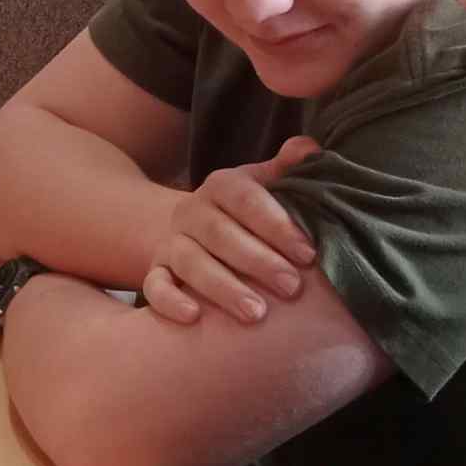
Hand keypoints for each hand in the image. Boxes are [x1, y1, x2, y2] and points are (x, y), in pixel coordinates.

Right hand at [141, 137, 319, 325]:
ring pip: (191, 263)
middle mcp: (192, 211)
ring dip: (223, 288)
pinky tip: (193, 317)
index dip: (278, 226)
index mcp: (222, 185)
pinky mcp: (155, 271)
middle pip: (221, 234)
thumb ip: (287, 169)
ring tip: (255, 313)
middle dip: (258, 262)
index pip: (248, 200)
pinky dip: (170, 301)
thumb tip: (311, 148)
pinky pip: (155, 286)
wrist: (190, 228)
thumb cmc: (244, 213)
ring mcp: (171, 242)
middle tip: (292, 288)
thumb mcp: (263, 185)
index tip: (308, 253)